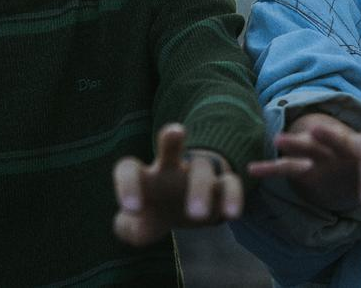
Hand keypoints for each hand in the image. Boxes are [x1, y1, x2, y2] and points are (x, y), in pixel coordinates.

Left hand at [112, 123, 242, 246]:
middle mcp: (171, 167)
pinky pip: (230, 183)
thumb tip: (133, 223)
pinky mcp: (222, 185)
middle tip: (175, 132)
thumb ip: (129, 229)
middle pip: (171, 144)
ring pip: (202, 166)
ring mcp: (198, 173)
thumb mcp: (140, 228)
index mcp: (145, 176)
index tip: (132, 209)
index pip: (129, 168)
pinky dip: (232, 195)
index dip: (127, 184)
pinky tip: (231, 214)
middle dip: (172, 138)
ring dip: (200, 187)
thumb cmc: (156, 214)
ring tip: (196, 214)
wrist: (187, 211)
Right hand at [247, 112, 360, 210]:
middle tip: (319, 132)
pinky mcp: (306, 166)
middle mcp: (344, 146)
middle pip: (339, 140)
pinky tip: (253, 171)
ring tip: (279, 140)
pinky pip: (287, 168)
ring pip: (309, 148)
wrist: (355, 158)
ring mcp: (323, 154)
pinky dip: (271, 169)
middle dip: (330, 138)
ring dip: (295, 145)